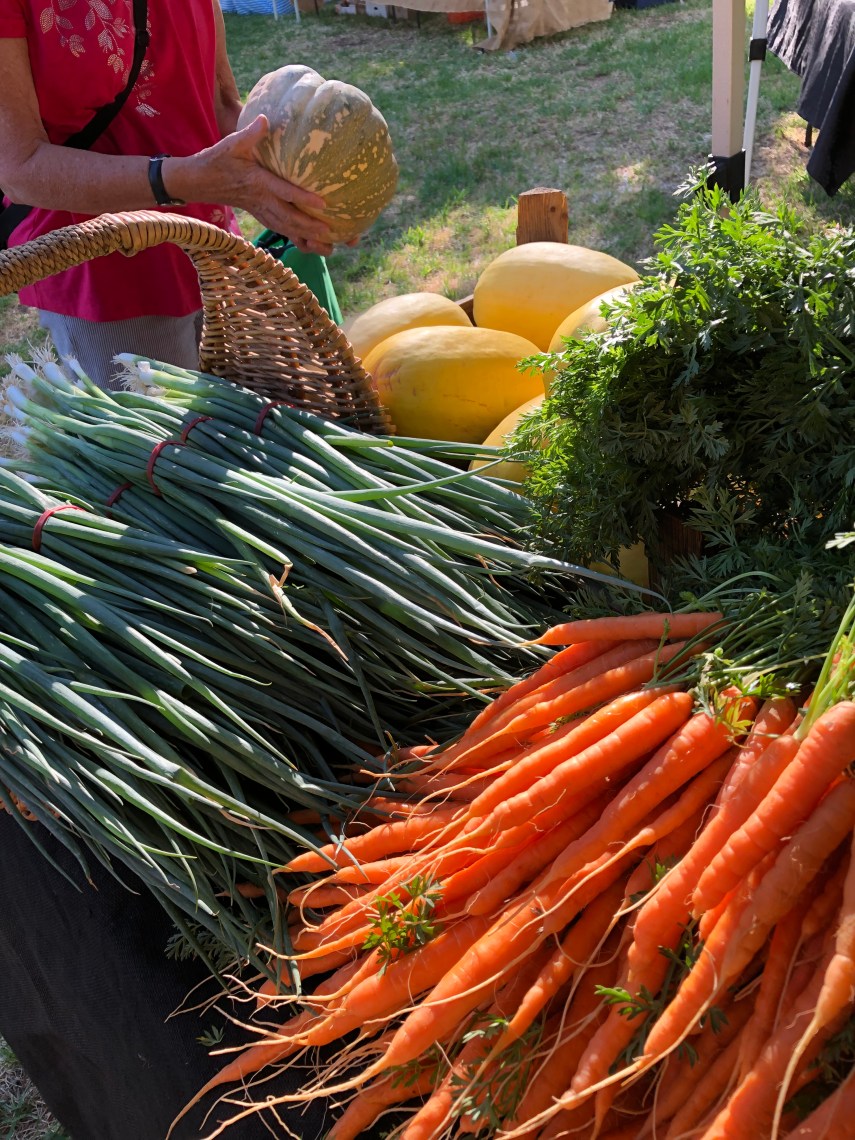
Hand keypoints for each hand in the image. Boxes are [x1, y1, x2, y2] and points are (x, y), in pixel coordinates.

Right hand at [172, 115, 335, 253]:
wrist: (200, 181)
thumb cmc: (217, 159)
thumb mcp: (232, 143)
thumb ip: (250, 133)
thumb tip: (265, 119)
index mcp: (257, 182)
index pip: (283, 192)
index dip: (302, 198)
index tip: (322, 203)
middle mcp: (260, 200)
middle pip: (288, 218)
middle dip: (309, 226)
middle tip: (329, 230)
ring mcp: (260, 210)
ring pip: (285, 227)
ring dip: (304, 236)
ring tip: (325, 242)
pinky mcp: (259, 214)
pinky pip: (279, 228)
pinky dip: (294, 236)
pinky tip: (309, 241)